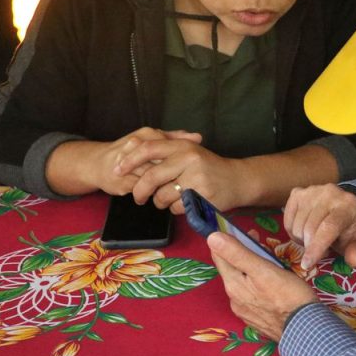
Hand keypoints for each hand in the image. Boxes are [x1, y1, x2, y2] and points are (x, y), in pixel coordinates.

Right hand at [46, 127, 199, 196]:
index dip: (184, 160)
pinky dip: (152, 193)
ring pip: (154, 178)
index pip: (172, 147)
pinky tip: (158, 194)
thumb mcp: (152, 140)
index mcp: (147, 134)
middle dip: (174, 174)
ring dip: (164, 185)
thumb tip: (198, 136)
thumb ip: (175, 137)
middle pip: (164, 163)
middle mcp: (136, 146)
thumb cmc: (130, 151)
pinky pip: (143, 189)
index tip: (192, 168)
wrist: (97, 163)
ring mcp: (128, 163)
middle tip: (185, 181)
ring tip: (174, 189)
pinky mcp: (123, 180)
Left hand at [114, 137, 243, 213]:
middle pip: (151, 176)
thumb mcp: (189, 153)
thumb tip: (130, 146)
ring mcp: (196, 178)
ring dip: (160, 202)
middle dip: (139, 191)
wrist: (239, 180)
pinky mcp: (202, 196)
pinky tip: (185, 203)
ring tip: (168, 200)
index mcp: (183, 146)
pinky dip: (175, 209)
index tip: (116, 170)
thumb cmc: (209, 167)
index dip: (129, 160)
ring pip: (162, 195)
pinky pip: (175, 208)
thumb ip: (164, 151)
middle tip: (137, 198)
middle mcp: (189, 158)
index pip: (148, 148)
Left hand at [209, 232, 317, 341]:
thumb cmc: (288, 295)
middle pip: (231, 269)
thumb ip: (238, 253)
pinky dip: (256, 283)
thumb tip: (211, 237)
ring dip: (249, 268)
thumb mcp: (263, 269)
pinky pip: (251, 295)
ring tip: (266, 259)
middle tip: (258, 240)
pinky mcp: (257, 318)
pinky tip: (270, 282)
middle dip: (240, 252)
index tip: (239, 229)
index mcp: (233, 285)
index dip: (226, 239)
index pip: (219, 256)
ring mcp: (245, 311)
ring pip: (242, 282)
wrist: (305, 329)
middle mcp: (234, 299)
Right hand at [283, 184, 355, 270]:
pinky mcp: (297, 193)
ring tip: (314, 240)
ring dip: (302, 240)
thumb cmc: (350, 229)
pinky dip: (292, 232)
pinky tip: (304, 232)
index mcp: (348, 205)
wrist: (343, 207)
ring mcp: (311, 191)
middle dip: (310, 247)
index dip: (316, 247)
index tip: (307, 264)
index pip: (329, 227)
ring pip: (297, 225)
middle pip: (310, 228)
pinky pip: (287, 220)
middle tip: (321, 251)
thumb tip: (353, 260)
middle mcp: (329, 193)